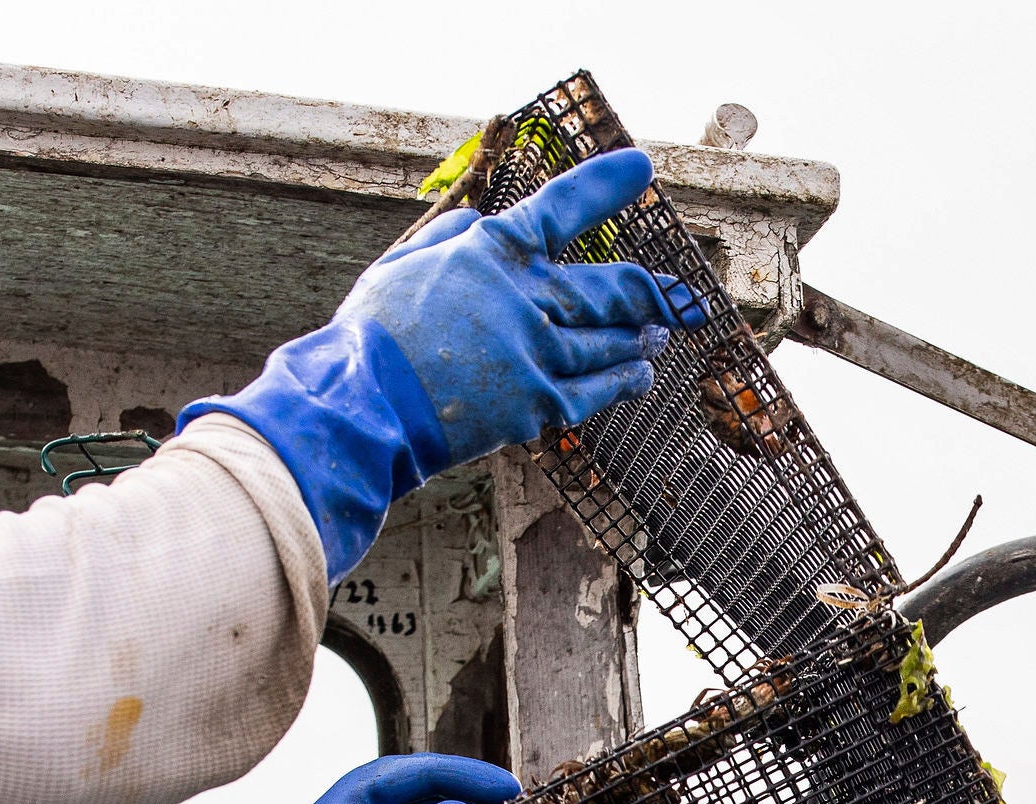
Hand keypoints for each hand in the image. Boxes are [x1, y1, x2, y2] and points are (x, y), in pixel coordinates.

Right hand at [180, 151, 696, 580]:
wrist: (361, 405)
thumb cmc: (370, 337)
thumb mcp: (398, 267)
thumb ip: (444, 238)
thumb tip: (477, 221)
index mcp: (489, 252)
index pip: (560, 207)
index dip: (604, 185)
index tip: (642, 167)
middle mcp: (524, 297)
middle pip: (609, 287)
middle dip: (649, 289)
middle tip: (674, 292)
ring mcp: (536, 352)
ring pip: (609, 342)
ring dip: (639, 336)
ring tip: (656, 333)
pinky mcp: (535, 404)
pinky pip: (595, 391)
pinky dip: (622, 381)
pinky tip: (639, 374)